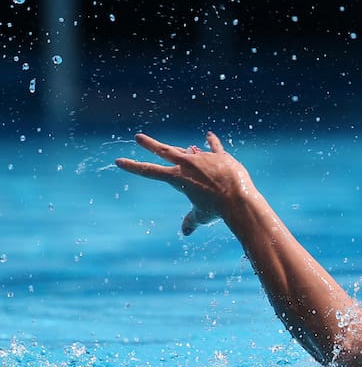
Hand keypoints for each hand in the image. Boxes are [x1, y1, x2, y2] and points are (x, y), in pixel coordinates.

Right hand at [115, 131, 254, 234]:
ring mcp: (203, 157)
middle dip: (149, 144)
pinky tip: (209, 135)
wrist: (237, 198)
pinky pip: (214, 146)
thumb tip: (186, 232)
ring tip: (177, 148)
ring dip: (182, 149)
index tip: (119, 161)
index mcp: (177, 178)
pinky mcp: (220, 155)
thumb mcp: (201, 216)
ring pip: (188, 149)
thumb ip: (191, 222)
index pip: (149, 171)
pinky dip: (212, 141)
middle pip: (163, 151)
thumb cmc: (217, 210)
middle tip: (138, 137)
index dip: (132, 166)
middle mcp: (187, 164)